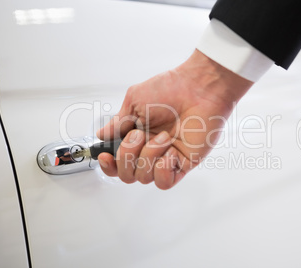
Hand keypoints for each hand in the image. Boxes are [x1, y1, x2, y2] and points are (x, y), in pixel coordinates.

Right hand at [97, 49, 252, 188]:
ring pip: (144, 178)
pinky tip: (170, 150)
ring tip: (164, 137)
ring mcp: (166, 158)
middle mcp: (150, 150)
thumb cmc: (170, 89)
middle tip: (139, 135)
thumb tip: (102, 135)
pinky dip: (162, 169)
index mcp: (138, 136)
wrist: (198, 88)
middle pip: (127, 175)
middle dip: (127, 156)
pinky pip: (165, 182)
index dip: (108, 165)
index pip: (118, 162)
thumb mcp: (135, 101)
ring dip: (148, 157)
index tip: (105, 155)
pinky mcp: (184, 163)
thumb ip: (118, 122)